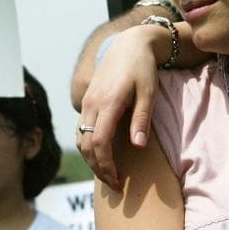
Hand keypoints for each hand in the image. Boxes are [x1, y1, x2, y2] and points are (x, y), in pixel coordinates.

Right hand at [76, 25, 164, 187]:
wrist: (128, 45)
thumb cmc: (142, 68)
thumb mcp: (148, 92)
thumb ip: (141, 119)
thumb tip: (138, 146)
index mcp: (107, 103)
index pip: (99, 143)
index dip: (106, 166)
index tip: (118, 181)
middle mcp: (91, 104)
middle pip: (86, 145)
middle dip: (98, 168)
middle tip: (114, 184)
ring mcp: (86, 102)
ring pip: (80, 139)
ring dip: (91, 160)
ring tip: (107, 174)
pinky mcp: (87, 101)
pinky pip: (80, 130)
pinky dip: (87, 147)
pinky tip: (99, 156)